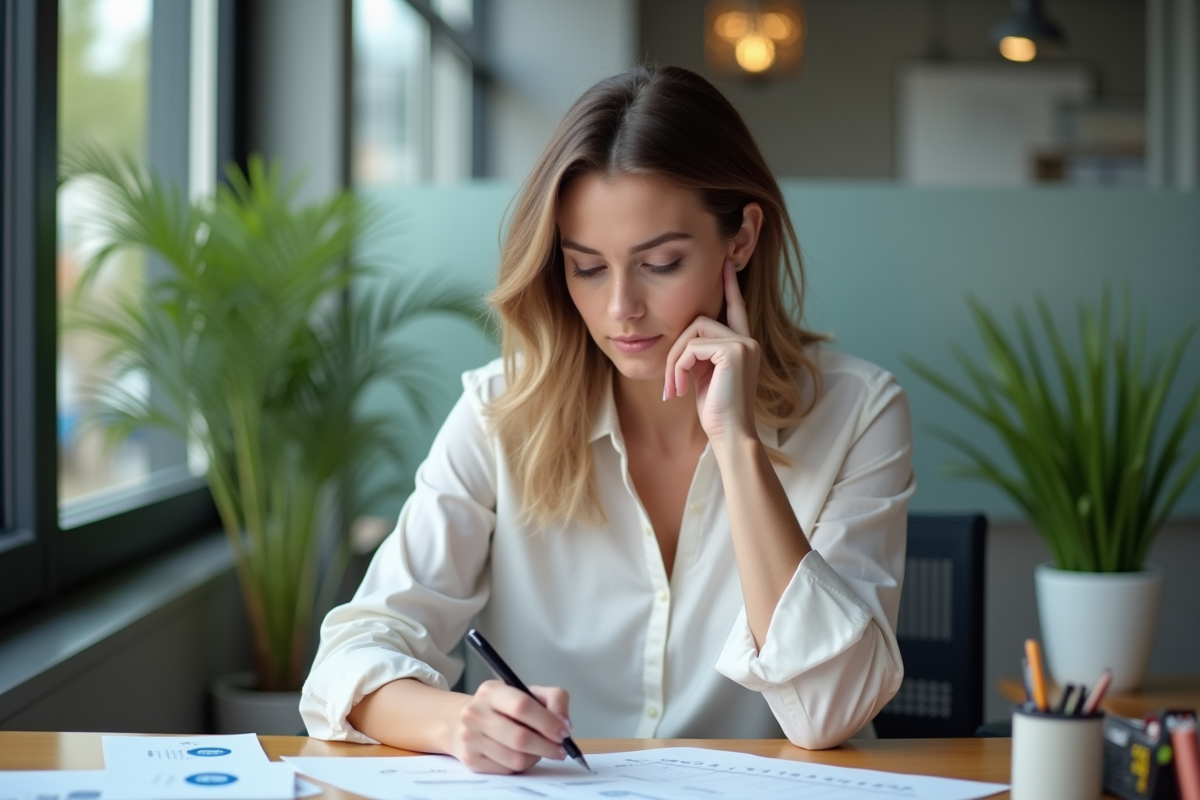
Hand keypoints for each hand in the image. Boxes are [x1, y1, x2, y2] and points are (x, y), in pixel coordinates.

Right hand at [448, 680, 571, 773]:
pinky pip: (507, 769)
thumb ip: (554, 699)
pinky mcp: (470, 760)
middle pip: (520, 738)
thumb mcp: (528, 693)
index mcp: (491, 691)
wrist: (468, 722)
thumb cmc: (504, 707)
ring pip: (515, 758)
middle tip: (560, 749)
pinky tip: (522, 755)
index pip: (522, 706)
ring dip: (536, 757)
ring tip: (540, 749)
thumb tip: (564, 722)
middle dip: (547, 746)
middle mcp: (475, 713)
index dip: (547, 721)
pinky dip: (522, 765)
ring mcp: (470, 738)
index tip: (564, 731)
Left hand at [663, 259, 759, 444]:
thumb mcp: (705, 377)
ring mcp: (743, 343)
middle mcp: (747, 340)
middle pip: (698, 321)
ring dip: (675, 361)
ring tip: (675, 389)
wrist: (730, 434)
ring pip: (692, 331)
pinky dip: (679, 367)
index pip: (735, 309)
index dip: (730, 287)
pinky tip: (681, 389)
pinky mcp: (733, 350)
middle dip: (676, 351)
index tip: (725, 265)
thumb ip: (701, 355)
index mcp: (742, 345)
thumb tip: (684, 342)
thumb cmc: (717, 413)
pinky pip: (692, 346)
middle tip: (671, 385)